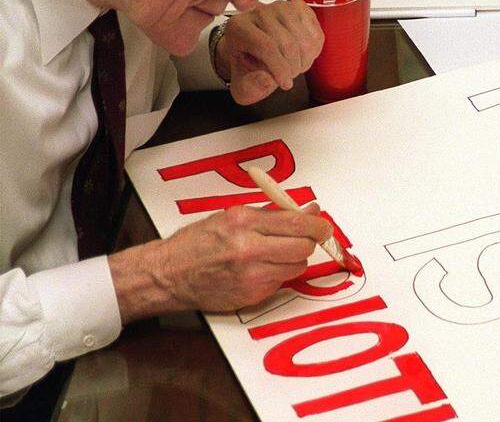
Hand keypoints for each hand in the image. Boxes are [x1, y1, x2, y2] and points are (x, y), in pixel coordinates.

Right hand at [110, 204, 332, 321]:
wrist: (169, 274)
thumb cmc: (198, 242)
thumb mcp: (232, 216)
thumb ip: (273, 214)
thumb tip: (310, 211)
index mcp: (243, 221)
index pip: (297, 224)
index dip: (318, 226)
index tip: (323, 226)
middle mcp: (248, 248)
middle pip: (304, 247)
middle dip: (307, 243)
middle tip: (301, 240)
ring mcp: (250, 274)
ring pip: (297, 267)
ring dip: (292, 260)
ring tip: (273, 255)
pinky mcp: (251, 295)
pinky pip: (281, 283)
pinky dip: (277, 275)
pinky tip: (259, 270)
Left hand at [214, 0, 323, 104]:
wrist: (254, 50)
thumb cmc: (249, 66)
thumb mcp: (243, 84)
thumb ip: (251, 86)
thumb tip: (266, 80)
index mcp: (239, 27)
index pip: (266, 46)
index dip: (280, 68)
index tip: (286, 84)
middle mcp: (258, 11)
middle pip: (288, 44)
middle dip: (294, 68)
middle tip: (290, 77)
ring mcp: (281, 7)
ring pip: (304, 40)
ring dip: (305, 61)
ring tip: (295, 67)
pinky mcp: (299, 8)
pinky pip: (316, 35)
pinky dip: (314, 51)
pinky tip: (302, 55)